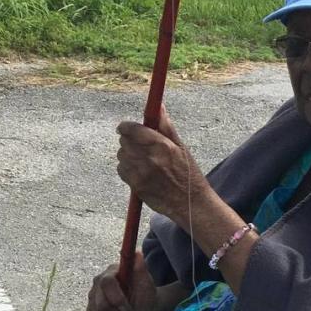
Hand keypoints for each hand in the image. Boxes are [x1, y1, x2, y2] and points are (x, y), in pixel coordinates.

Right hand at [86, 251, 156, 310]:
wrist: (143, 309)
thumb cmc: (144, 293)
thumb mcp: (146, 282)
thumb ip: (141, 268)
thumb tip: (137, 254)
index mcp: (109, 275)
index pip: (106, 283)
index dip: (116, 298)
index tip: (128, 308)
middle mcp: (96, 287)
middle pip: (101, 306)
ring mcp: (92, 303)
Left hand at [116, 108, 210, 226]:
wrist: (189, 203)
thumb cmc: (187, 173)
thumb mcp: (181, 147)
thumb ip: (166, 126)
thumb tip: (158, 107)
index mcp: (161, 145)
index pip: (131, 129)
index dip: (126, 126)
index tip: (125, 127)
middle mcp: (149, 158)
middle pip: (124, 141)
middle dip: (129, 139)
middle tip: (139, 143)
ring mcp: (140, 173)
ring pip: (121, 155)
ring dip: (128, 154)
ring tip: (143, 160)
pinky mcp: (135, 185)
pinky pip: (121, 170)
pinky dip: (127, 168)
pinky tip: (140, 171)